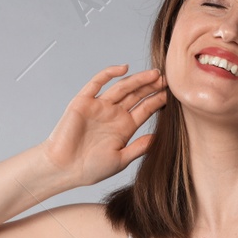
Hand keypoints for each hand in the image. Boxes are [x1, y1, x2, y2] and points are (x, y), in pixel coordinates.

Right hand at [41, 64, 167, 187]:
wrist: (64, 168)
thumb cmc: (90, 168)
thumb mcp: (120, 160)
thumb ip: (139, 147)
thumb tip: (159, 138)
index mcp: (124, 127)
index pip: (146, 109)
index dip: (158, 101)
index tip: (173, 94)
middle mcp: (113, 114)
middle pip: (137, 95)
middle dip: (151, 87)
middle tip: (167, 79)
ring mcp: (99, 106)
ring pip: (122, 87)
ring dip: (138, 80)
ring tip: (154, 74)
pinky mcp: (84, 101)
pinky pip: (97, 82)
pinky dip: (110, 73)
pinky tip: (125, 69)